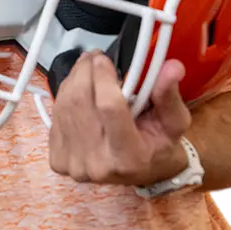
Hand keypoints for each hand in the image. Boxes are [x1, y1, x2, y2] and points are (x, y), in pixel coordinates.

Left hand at [49, 51, 191, 184]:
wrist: (139, 173)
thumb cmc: (158, 146)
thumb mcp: (174, 122)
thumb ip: (169, 95)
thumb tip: (172, 67)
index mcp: (129, 157)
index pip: (109, 108)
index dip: (103, 79)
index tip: (103, 59)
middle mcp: (97, 164)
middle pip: (80, 103)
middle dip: (84, 72)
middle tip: (94, 56)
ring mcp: (73, 164)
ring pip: (64, 106)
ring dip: (73, 80)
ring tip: (86, 67)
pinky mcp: (58, 159)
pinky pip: (56, 115)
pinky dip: (66, 96)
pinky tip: (78, 90)